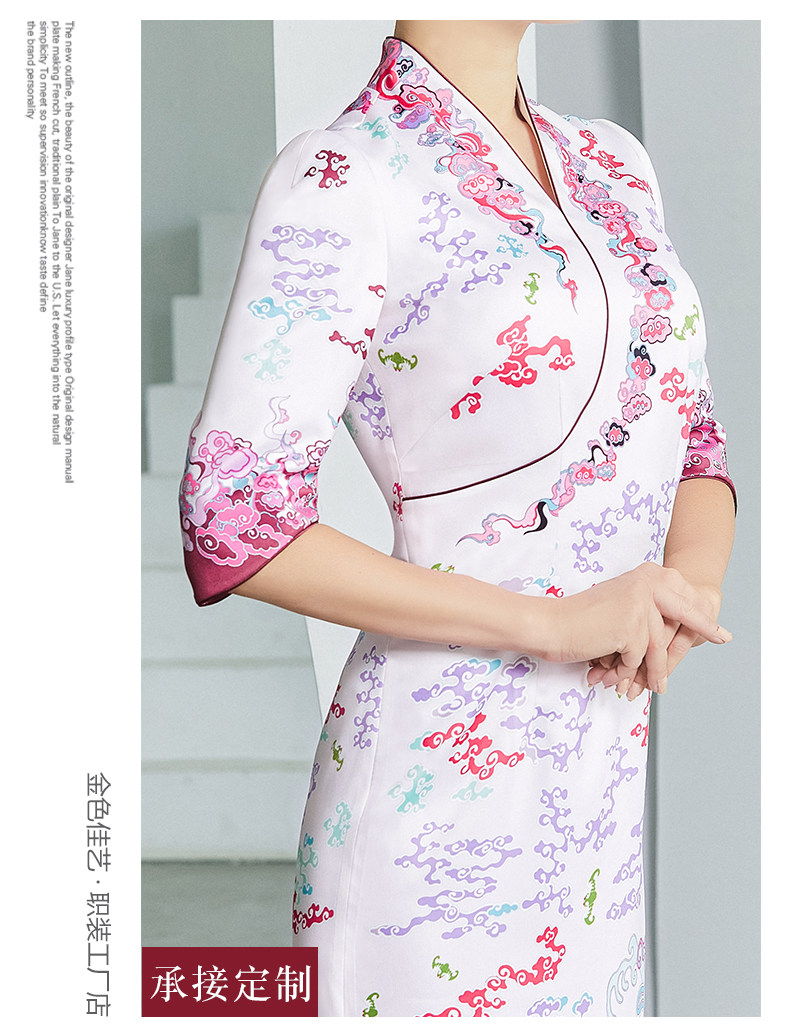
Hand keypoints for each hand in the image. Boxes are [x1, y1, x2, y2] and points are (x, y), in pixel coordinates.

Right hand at [536, 562, 730, 693]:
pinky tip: (617, 678)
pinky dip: (628, 671)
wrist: (550, 624)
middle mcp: (647, 583)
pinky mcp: (632, 625)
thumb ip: (646, 610)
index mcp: (645, 574)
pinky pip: (640, 657)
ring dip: (655, 671)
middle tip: (723, 639)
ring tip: (653, 688)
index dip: (699, 613)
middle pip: (683, 614)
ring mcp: (641, 603)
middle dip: (704, 629)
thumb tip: (674, 630)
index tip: (716, 627)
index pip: (682, 594)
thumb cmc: (579, 620)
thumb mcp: (620, 604)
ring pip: (658, 645)